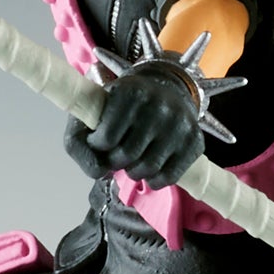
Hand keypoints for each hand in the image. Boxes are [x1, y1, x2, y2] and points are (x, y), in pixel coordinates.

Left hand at [72, 59, 206, 189]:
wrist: (164, 93)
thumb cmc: (121, 110)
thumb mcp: (92, 115)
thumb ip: (78, 145)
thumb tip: (99, 172)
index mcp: (130, 92)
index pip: (106, 137)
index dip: (98, 145)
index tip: (101, 139)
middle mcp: (159, 104)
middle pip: (127, 155)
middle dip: (116, 161)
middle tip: (118, 154)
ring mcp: (180, 123)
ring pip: (148, 169)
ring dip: (134, 172)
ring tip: (133, 161)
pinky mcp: (195, 141)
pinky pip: (170, 177)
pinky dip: (155, 181)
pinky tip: (150, 170)